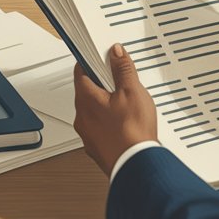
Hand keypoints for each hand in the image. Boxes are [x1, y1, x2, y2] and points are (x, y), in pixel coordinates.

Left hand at [72, 43, 158, 176]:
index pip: (80, 71)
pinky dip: (109, 123)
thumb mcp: (132, 91)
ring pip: (93, 111)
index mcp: (85, 99)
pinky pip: (99, 128)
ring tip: (127, 105)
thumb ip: (122, 69)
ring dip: (106, 105)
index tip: (102, 57)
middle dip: (103, 84)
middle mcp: (81, 117)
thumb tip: (116, 53)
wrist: (137, 166)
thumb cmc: (132, 132)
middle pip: (87, 91)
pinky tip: (125, 124)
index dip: (91, 61)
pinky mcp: (97, 147)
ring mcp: (88, 134)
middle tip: (120, 81)